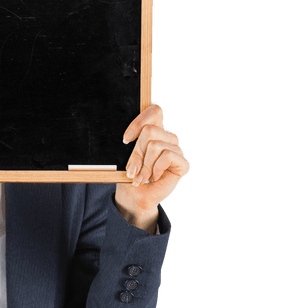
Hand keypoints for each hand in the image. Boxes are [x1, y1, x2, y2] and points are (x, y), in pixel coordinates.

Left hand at [115, 104, 189, 229]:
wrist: (135, 197)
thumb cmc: (130, 175)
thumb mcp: (125, 156)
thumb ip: (130, 143)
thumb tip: (127, 137)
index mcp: (154, 130)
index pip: (155, 111)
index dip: (139, 121)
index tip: (125, 140)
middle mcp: (167, 137)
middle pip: (149, 130)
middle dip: (136, 153)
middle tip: (132, 169)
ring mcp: (176, 150)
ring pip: (155, 145)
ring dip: (144, 165)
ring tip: (141, 177)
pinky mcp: (182, 163)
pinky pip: (167, 156)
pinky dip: (155, 169)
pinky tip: (154, 178)